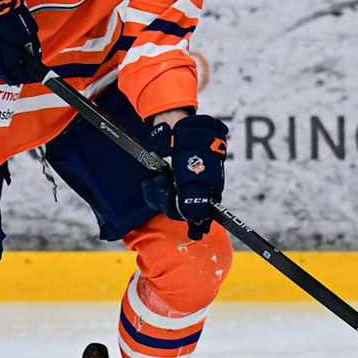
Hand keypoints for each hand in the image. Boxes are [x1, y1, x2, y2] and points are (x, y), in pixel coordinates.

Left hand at [140, 114, 228, 239]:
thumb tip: (196, 218)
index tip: (195, 231)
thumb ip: (194, 196)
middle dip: (171, 202)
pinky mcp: (162, 181)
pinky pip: (153, 196)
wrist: (174, 126)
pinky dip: (150, 189)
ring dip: (160, 193)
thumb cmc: (191, 145)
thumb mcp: (195, 171)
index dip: (198, 224)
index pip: (203, 214)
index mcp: (207, 189)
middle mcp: (192, 191)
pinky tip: (153, 178)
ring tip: (161, 177)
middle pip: (180, 213)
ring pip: (165, 205)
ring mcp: (176, 186)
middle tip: (168, 185)